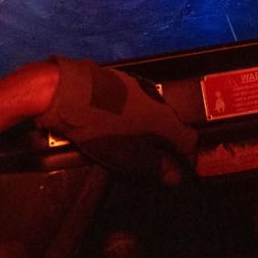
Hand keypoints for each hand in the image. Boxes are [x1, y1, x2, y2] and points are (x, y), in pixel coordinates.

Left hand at [34, 56, 197, 184]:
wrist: (67, 92)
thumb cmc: (97, 128)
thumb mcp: (125, 156)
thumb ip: (153, 166)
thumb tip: (175, 177)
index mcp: (164, 120)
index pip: (189, 140)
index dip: (185, 157)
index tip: (173, 169)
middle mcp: (158, 100)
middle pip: (172, 126)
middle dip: (164, 144)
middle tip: (148, 160)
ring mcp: (140, 87)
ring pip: (154, 113)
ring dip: (148, 129)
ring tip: (128, 142)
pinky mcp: (122, 80)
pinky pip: (137, 102)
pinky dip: (132, 115)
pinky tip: (114, 122)